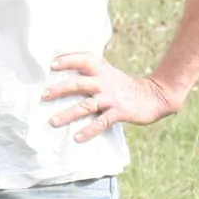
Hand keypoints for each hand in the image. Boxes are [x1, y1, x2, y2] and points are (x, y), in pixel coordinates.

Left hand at [44, 53, 180, 141]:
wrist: (155, 96)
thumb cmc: (124, 85)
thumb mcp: (108, 72)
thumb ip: (90, 70)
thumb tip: (64, 66)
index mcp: (101, 70)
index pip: (83, 60)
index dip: (68, 60)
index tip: (51, 64)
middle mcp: (104, 83)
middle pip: (79, 84)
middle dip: (60, 89)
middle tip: (44, 96)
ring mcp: (111, 98)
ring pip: (86, 106)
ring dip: (68, 114)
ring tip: (52, 122)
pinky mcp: (119, 112)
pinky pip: (101, 123)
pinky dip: (89, 130)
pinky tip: (77, 138)